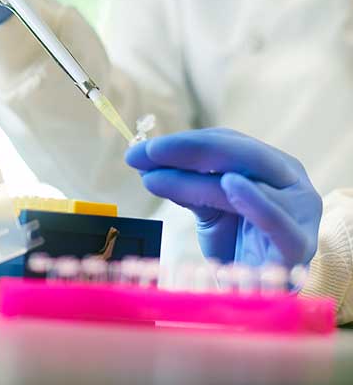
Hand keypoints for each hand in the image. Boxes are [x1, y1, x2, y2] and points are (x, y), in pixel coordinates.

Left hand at [125, 128, 321, 267]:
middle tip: (144, 153)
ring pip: (244, 183)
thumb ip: (186, 184)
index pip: (226, 141)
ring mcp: (300, 213)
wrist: (260, 298)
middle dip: (187, 149)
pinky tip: (230, 185)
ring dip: (193, 180)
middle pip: (239, 154)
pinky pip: (277, 221)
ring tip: (154, 178)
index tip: (138, 151)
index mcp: (272, 165)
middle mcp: (291, 182)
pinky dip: (255, 202)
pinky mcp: (297, 247)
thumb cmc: (236, 246)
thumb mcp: (208, 207)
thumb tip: (143, 162)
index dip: (181, 142)